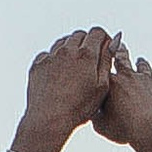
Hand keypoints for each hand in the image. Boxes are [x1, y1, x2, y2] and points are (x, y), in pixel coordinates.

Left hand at [13, 29, 117, 151]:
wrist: (49, 119)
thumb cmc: (79, 107)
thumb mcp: (102, 86)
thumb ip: (107, 60)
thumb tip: (113, 41)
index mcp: (86, 54)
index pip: (97, 32)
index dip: (103, 38)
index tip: (105, 48)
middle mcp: (67, 50)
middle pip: (79, 35)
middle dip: (88, 42)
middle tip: (91, 60)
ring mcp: (50, 56)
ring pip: (63, 42)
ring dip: (71, 48)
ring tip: (75, 67)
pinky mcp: (38, 65)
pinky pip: (48, 54)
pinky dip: (55, 58)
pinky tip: (59, 73)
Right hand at [95, 49, 151, 151]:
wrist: (151, 127)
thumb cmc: (126, 127)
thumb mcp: (101, 125)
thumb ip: (96, 116)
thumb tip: (92, 113)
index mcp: (111, 84)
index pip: (103, 70)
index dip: (100, 64)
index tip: (98, 56)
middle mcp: (129, 77)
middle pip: (122, 60)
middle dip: (119, 52)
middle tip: (119, 45)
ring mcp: (146, 80)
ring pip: (144, 67)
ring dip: (142, 63)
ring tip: (141, 59)